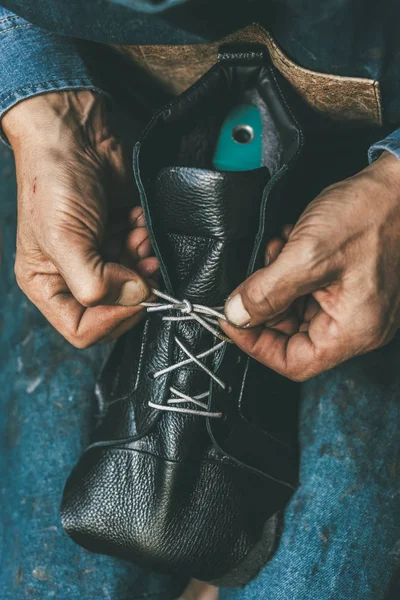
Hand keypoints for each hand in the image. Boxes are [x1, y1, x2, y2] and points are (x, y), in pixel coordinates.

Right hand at [3, 91, 158, 346]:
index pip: (82, 329)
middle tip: (141, 262)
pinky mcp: (120, 241)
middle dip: (133, 287)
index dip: (112, 319)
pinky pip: (143, 260)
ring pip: (134, 286)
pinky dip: (146, 244)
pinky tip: (137, 223)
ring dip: (143, 263)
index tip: (133, 294)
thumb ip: (95, 280)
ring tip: (137, 235)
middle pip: (114, 311)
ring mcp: (99, 260)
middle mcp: (72, 277)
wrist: (73, 135)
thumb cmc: (54, 180)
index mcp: (47, 284)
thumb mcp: (64, 237)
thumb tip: (134, 296)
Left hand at [222, 151, 399, 380]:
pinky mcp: (347, 285)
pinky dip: (289, 270)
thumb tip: (236, 314)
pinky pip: (307, 290)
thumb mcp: (306, 255)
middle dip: (265, 303)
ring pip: (295, 309)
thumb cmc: (368, 214)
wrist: (394, 183)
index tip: (231, 321)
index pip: (294, 362)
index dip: (255, 344)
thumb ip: (265, 292)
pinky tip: (289, 243)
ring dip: (275, 281)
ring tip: (278, 249)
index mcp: (354, 330)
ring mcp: (353, 304)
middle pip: (292, 335)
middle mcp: (357, 324)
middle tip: (253, 277)